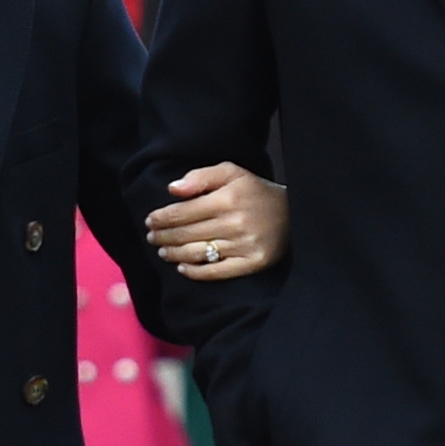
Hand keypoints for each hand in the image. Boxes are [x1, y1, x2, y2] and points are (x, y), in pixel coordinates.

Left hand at [146, 162, 287, 279]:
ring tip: (163, 252)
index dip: (162, 218)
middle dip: (163, 236)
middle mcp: (234, 223)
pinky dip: (195, 272)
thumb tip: (172, 190)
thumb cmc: (256, 191)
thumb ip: (200, 177)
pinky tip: (182, 268)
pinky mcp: (251, 263)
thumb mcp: (232, 173)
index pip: (183, 212)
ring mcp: (243, 246)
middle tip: (151, 237)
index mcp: (227, 198)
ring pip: (197, 253)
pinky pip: (216, 272)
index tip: (150, 220)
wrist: (293, 214)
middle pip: (186, 234)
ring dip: (173, 254)